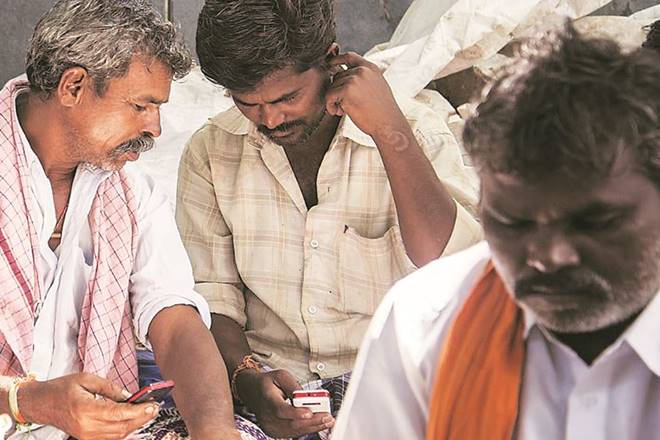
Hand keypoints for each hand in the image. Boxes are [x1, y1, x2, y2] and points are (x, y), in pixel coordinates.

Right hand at [18, 373, 158, 439]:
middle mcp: (86, 426)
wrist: (42, 403)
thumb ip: (111, 388)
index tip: (152, 404)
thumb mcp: (87, 379)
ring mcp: (86, 435)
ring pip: (119, 435)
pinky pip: (111, 437)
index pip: (118, 414)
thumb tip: (131, 396)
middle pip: (122, 427)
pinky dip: (125, 429)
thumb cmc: (62, 389)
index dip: (139, 411)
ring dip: (136, 424)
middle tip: (155, 407)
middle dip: (142, 418)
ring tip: (148, 412)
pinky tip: (133, 420)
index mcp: (85, 409)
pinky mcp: (86, 438)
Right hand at [235, 369, 333, 437]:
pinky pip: (292, 433)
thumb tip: (306, 396)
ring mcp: (270, 426)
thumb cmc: (268, 382)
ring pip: (293, 431)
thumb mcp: (280, 375)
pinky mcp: (274, 432)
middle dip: (312, 421)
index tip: (310, 413)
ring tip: (327, 421)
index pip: (280, 410)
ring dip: (312, 427)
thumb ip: (293, 385)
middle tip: (327, 417)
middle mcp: (267, 416)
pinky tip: (318, 425)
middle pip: (290, 423)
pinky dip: (306, 430)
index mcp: (267, 399)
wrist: (252, 391)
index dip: (296, 413)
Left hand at [325, 52, 407, 138]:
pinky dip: (330, 106)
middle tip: (344, 105)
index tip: (329, 64)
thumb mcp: (377, 86)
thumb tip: (346, 76)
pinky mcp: (346, 90)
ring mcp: (354, 79)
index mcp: (371, 68)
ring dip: (334, 100)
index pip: (349, 56)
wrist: (388, 124)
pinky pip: (329, 95)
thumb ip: (364, 78)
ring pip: (332, 86)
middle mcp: (362, 70)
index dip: (337, 59)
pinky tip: (340, 113)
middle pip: (338, 75)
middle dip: (337, 90)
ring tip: (345, 110)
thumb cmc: (383, 111)